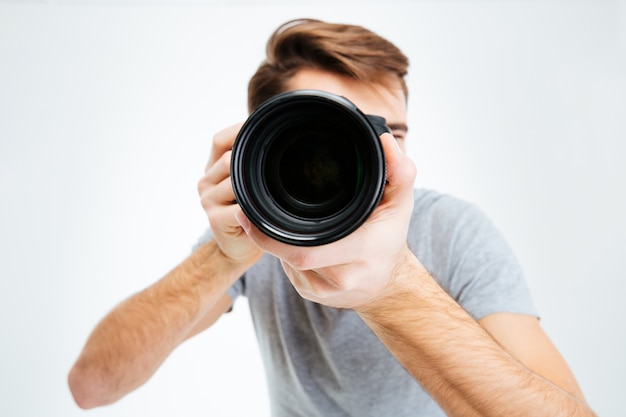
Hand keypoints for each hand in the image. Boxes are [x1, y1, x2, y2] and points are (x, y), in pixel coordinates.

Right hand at [198, 123, 263, 265]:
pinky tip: (263, 212)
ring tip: (270, 196)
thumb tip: (273, 137)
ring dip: (254, 188)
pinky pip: (238, 207)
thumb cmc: (250, 215)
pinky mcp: (214, 219)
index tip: (264, 130)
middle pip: (229, 158)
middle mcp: (206, 182)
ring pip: (234, 180)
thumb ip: (251, 165)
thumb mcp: (249, 185)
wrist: (238, 249)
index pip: (219, 140)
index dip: (238, 131)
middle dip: (253, 163)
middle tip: (278, 170)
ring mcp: (208, 200)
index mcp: (212, 169)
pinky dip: (253, 209)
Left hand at [234, 133, 416, 308]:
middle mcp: (341, 276)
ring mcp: (324, 290)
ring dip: (280, 243)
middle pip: (291, 257)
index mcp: (360, 252)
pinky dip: (286, 254)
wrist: (390, 284)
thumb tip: (386, 142)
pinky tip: (296, 241)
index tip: (252, 215)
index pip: (306, 251)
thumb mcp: (401, 203)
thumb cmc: (391, 238)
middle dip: (270, 235)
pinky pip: (290, 271)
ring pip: (287, 263)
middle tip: (254, 212)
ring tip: (286, 222)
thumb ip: (400, 172)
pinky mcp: (312, 295)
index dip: (273, 237)